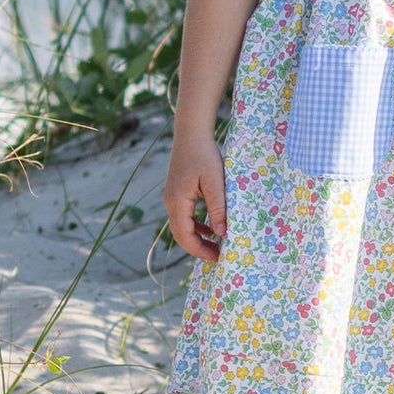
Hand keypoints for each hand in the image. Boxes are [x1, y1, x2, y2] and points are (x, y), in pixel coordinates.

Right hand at [164, 133, 227, 260]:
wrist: (192, 134)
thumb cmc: (204, 155)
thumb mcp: (215, 183)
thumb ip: (218, 208)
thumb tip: (222, 234)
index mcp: (177, 202)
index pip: (185, 236)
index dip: (200, 250)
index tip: (218, 258)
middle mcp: (171, 203)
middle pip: (181, 234)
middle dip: (199, 248)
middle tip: (220, 256)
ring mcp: (173, 198)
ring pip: (183, 226)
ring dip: (199, 237)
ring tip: (218, 245)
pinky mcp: (179, 193)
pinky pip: (186, 216)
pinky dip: (198, 225)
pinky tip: (212, 228)